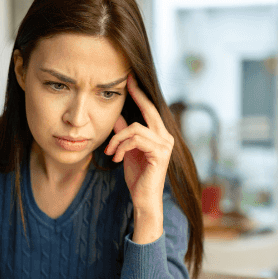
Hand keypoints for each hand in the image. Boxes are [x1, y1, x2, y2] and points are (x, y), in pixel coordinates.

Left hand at [105, 74, 172, 243]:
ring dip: (117, 139)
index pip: (149, 109)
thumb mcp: (127, 150)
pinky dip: (122, 147)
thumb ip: (123, 133)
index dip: (139, 93)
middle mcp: (166, 137)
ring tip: (111, 153)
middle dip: (136, 94)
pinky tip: (117, 158)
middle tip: (125, 82)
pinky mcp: (159, 153)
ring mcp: (165, 144)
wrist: (144, 199)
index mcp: (159, 135)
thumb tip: (116, 115)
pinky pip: (135, 139)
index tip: (129, 78)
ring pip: (135, 128)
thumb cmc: (138, 177)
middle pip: (149, 110)